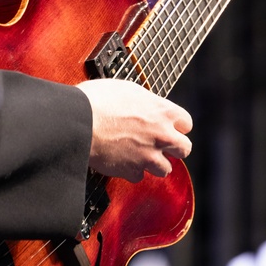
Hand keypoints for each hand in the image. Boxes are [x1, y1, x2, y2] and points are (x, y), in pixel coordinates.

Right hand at [77, 78, 191, 181]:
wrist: (78, 122)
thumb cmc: (97, 100)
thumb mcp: (127, 89)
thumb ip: (145, 102)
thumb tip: (147, 105)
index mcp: (163, 111)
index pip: (186, 123)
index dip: (177, 125)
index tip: (169, 126)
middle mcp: (162, 135)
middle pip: (184, 149)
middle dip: (174, 148)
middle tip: (161, 144)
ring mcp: (148, 156)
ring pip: (166, 169)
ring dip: (155, 163)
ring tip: (141, 156)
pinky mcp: (131, 171)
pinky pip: (139, 176)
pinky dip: (132, 171)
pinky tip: (123, 162)